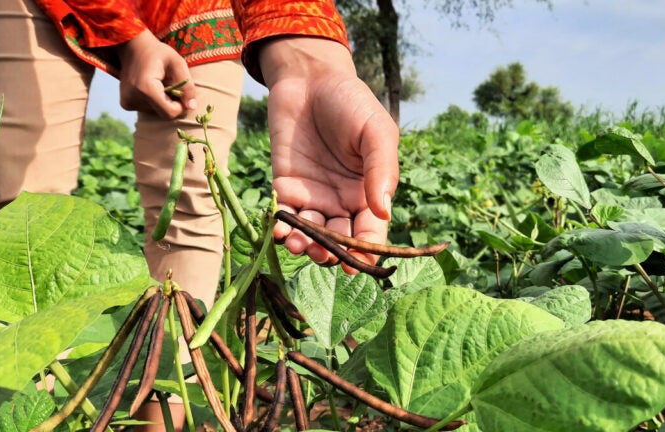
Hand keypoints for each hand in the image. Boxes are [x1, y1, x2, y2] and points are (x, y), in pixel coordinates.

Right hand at [115, 30, 197, 118]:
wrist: (132, 46)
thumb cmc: (158, 53)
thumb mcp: (177, 63)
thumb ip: (187, 85)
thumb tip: (192, 107)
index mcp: (146, 88)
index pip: (170, 113)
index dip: (180, 106)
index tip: (181, 93)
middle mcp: (133, 98)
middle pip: (163, 114)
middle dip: (172, 103)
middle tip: (170, 84)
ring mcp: (127, 102)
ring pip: (156, 112)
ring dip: (162, 101)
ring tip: (158, 83)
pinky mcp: (125, 103)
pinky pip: (148, 109)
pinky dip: (153, 101)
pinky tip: (150, 87)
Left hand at [260, 37, 399, 273]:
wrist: (309, 79)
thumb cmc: (351, 102)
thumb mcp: (376, 131)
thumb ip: (381, 170)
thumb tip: (384, 213)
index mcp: (369, 193)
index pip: (371, 232)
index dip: (366, 251)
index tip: (357, 265)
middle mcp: (342, 202)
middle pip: (339, 241)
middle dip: (331, 253)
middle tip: (323, 254)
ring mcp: (312, 196)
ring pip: (311, 234)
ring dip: (306, 245)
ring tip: (300, 244)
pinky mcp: (285, 187)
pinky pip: (285, 216)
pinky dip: (282, 228)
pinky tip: (280, 231)